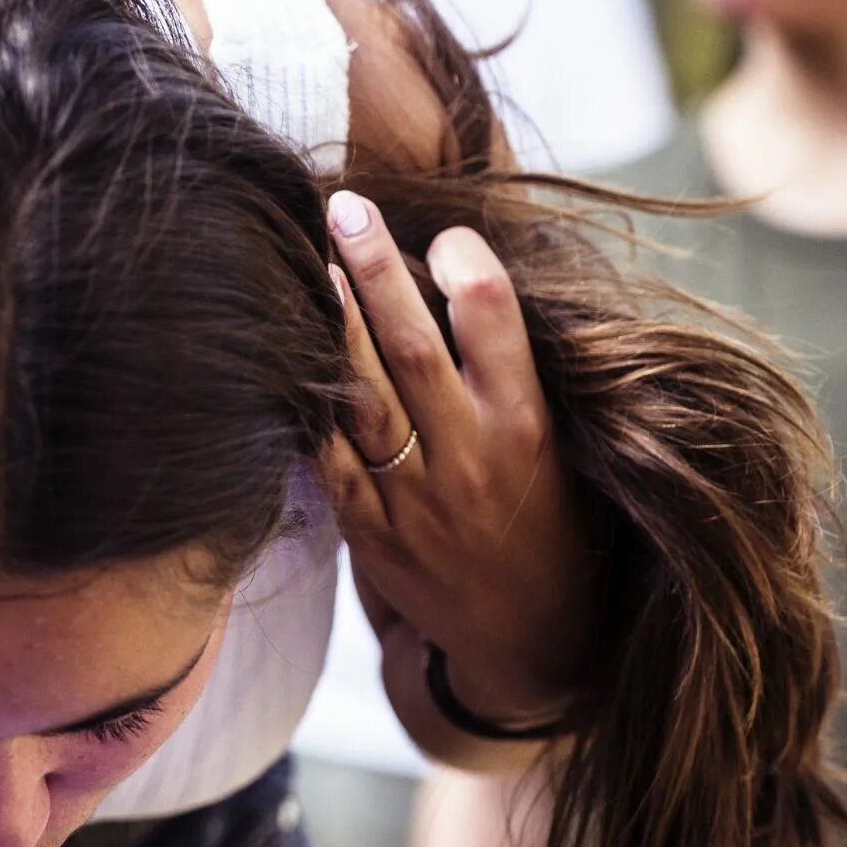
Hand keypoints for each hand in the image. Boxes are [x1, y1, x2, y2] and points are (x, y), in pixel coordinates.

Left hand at [312, 191, 592, 723]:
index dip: (463, 262)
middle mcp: (471, 458)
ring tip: (310, 262)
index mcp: (528, 426)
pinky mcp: (371, 532)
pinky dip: (306, 406)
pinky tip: (285, 357)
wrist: (532, 639)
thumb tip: (461, 276)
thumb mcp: (561, 445)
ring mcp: (414, 498)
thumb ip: (513, 372)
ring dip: (333, 326)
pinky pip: (325, 458)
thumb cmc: (554, 521)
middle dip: (375, 270)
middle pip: (412, 345)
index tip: (444, 234)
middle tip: (345, 207)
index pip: (493, 318)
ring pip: (362, 396)